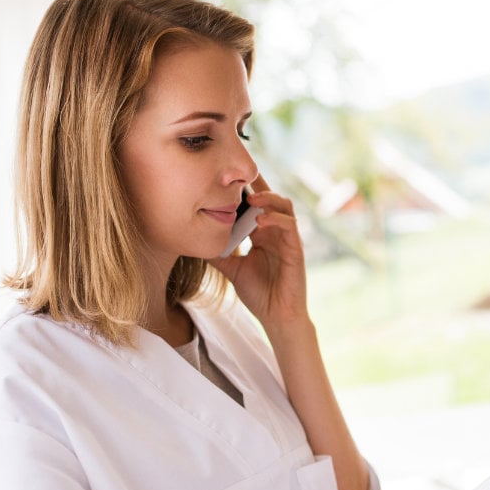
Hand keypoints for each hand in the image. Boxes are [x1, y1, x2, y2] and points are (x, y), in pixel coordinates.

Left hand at [208, 174, 308, 328]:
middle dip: (257, 183)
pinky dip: (276, 219)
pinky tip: (260, 220)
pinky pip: (290, 227)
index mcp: (263, 234)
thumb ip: (218, 253)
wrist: (276, 316)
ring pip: (284, 206)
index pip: (256, 204)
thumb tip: (194, 241)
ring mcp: (288, 239)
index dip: (246, 188)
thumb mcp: (232, 269)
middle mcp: (276, 232)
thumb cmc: (259, 293)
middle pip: (271, 198)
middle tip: (239, 173)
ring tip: (250, 195)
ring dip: (268, 198)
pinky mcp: (296, 250)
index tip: (229, 175)